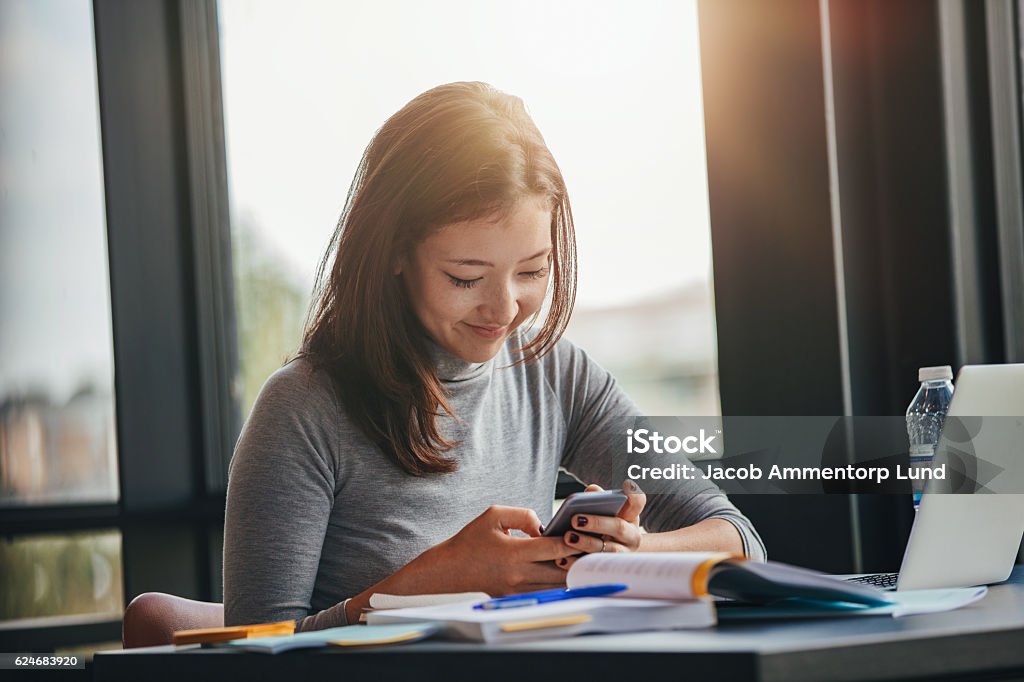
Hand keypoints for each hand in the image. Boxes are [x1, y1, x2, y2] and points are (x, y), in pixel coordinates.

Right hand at [413, 505, 578, 595]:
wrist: (450, 568)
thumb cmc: (472, 539)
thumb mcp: (494, 515)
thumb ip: (523, 516)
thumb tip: (544, 526)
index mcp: (513, 553)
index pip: (553, 549)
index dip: (572, 542)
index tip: (585, 534)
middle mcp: (517, 575)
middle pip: (560, 571)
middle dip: (577, 560)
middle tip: (593, 548)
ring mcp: (517, 590)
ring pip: (555, 585)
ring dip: (570, 573)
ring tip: (583, 559)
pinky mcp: (515, 596)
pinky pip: (544, 591)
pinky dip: (556, 581)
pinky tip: (564, 570)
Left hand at [558, 481, 646, 569]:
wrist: (610, 553)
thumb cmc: (603, 525)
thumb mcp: (604, 511)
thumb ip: (597, 498)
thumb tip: (591, 491)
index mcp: (631, 516)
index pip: (638, 502)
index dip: (634, 495)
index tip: (627, 484)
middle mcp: (631, 536)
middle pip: (618, 528)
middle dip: (597, 523)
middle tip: (575, 519)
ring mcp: (623, 555)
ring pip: (607, 550)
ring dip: (586, 543)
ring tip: (567, 537)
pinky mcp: (609, 570)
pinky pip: (594, 568)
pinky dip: (576, 563)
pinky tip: (562, 559)